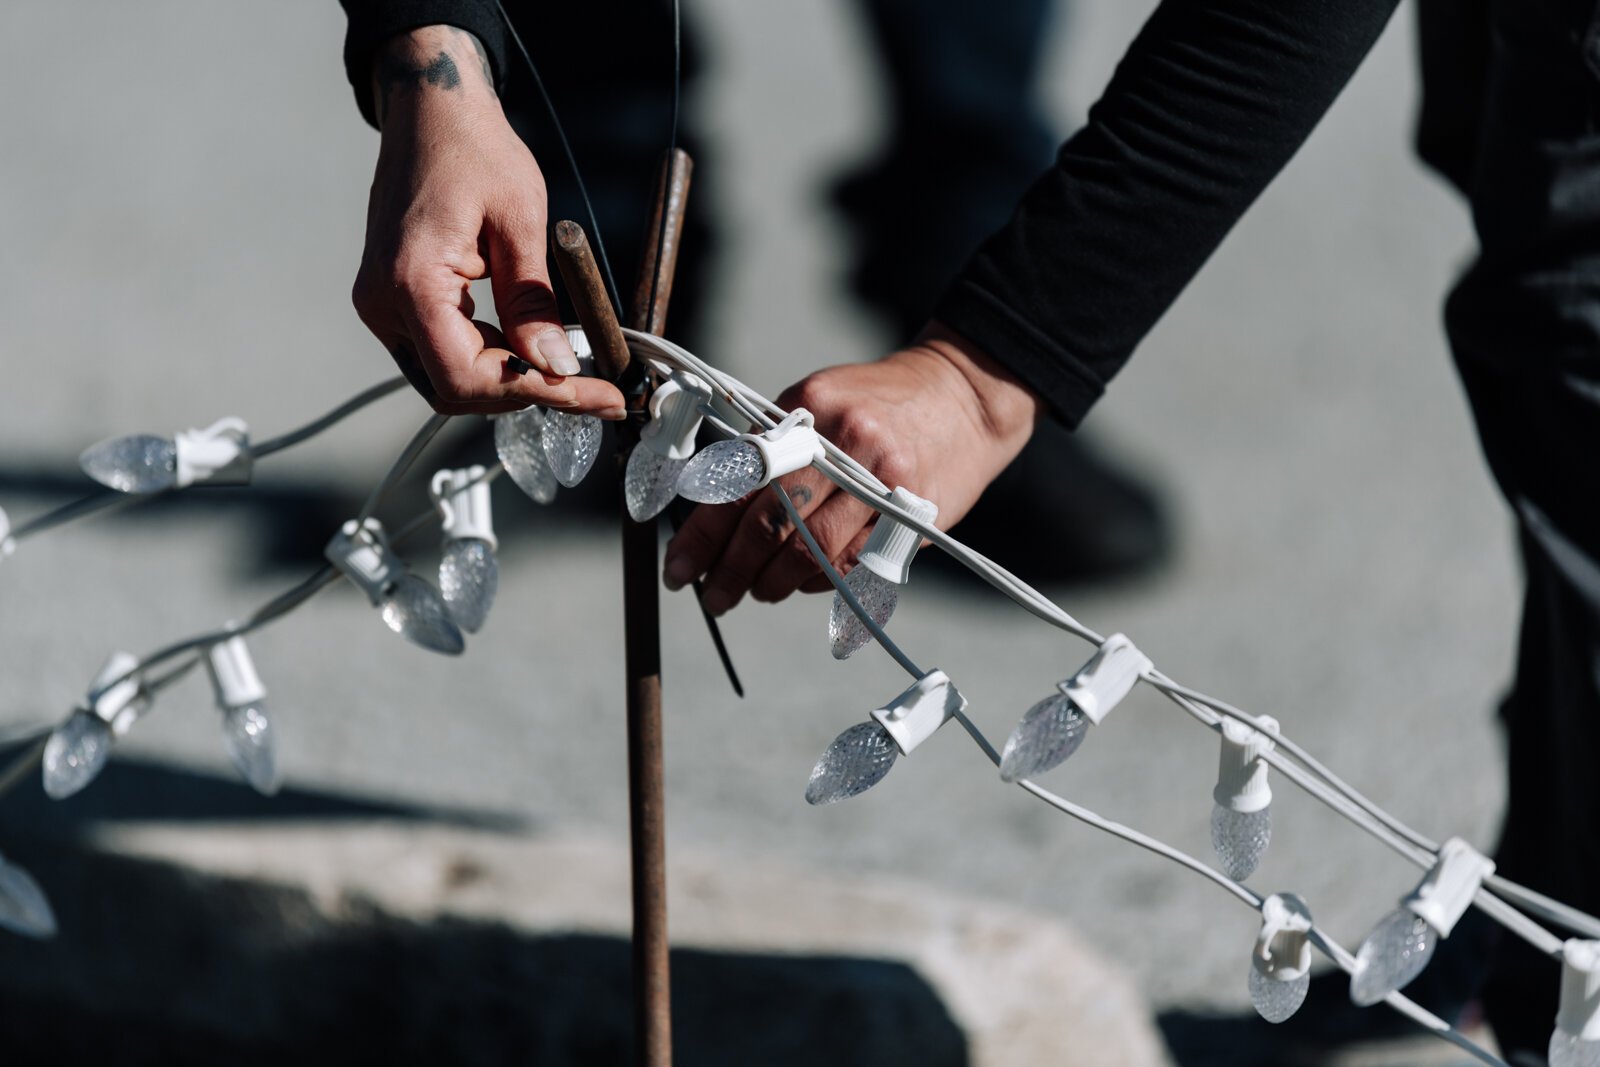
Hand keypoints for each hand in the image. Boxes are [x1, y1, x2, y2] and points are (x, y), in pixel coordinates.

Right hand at [351, 26, 624, 417]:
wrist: (432, 112)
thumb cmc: (474, 148)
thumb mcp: (521, 221)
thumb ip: (533, 301)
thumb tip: (555, 366)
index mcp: (411, 281)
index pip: (467, 376)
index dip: (533, 392)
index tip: (591, 393)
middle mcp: (382, 302)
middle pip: (453, 389)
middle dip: (520, 392)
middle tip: (582, 384)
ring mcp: (381, 304)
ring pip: (444, 379)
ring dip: (503, 380)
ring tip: (561, 364)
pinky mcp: (391, 301)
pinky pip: (437, 353)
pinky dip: (485, 359)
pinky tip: (525, 343)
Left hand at [663, 325, 1043, 613]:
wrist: (964, 396)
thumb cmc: (875, 403)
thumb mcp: (817, 401)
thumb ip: (770, 448)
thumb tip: (711, 513)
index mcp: (808, 410)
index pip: (739, 481)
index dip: (703, 533)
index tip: (679, 569)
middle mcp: (845, 445)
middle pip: (773, 524)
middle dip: (732, 571)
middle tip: (713, 598)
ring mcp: (883, 482)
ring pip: (813, 554)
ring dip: (774, 583)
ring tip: (756, 592)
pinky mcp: (912, 515)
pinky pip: (853, 565)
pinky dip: (818, 583)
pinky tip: (801, 584)